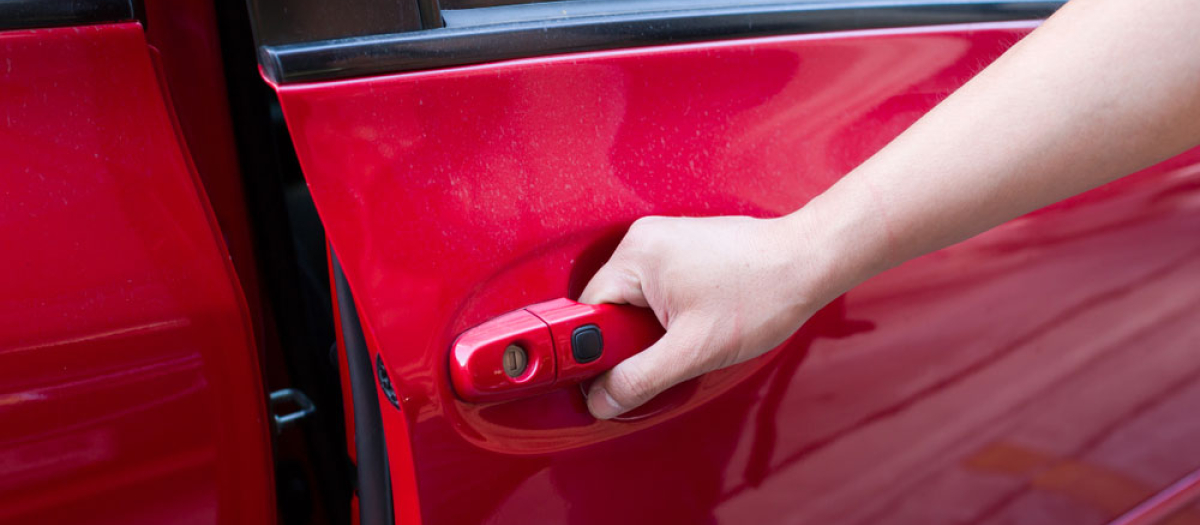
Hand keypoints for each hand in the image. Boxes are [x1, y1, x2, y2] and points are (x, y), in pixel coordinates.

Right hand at [579, 214, 844, 418]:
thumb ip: (639, 379)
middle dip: (632, 339)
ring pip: (634, 300)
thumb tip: (601, 398)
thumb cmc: (762, 294)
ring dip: (652, 328)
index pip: (587, 310)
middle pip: (609, 305)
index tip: (616, 371)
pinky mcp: (683, 247)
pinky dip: (668, 313)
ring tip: (691, 334)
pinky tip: (699, 321)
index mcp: (636, 254)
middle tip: (667, 354)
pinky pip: (655, 289)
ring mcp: (664, 239)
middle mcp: (644, 239)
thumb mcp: (693, 351)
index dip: (598, 349)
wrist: (809, 263)